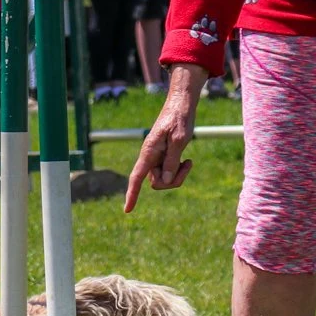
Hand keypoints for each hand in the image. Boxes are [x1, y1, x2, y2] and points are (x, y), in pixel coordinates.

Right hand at [124, 63, 205, 211]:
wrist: (181, 104)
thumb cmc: (179, 118)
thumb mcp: (179, 140)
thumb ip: (171, 160)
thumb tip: (165, 179)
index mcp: (149, 152)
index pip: (136, 177)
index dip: (132, 194)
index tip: (128, 210)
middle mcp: (150, 157)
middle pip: (157, 183)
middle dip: (173, 181)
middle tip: (187, 165)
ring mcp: (157, 158)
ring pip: (164, 180)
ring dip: (178, 175)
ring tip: (188, 162)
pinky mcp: (164, 157)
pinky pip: (169, 173)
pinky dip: (179, 171)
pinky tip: (187, 161)